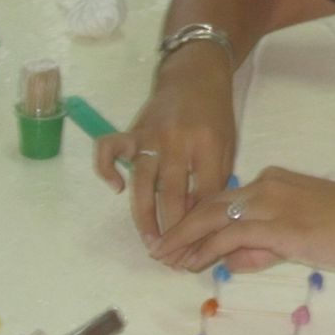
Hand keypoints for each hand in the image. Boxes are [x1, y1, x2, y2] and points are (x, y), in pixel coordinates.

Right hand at [94, 52, 235, 244]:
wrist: (196, 76)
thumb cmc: (215, 115)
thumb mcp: (227, 145)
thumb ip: (216, 179)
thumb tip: (203, 220)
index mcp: (209, 146)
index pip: (204, 196)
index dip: (201, 227)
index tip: (199, 250)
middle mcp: (178, 142)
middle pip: (173, 196)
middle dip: (173, 232)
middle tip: (172, 259)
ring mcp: (152, 136)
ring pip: (143, 184)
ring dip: (144, 218)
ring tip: (150, 244)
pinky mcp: (132, 129)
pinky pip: (110, 150)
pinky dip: (107, 169)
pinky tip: (117, 189)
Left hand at [150, 167, 334, 275]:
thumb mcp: (307, 236)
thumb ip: (269, 244)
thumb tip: (237, 258)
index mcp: (276, 180)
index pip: (226, 200)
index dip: (197, 220)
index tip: (179, 240)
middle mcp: (268, 184)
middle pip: (209, 203)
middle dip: (180, 227)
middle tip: (159, 250)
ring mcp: (273, 203)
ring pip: (211, 217)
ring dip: (184, 240)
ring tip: (166, 260)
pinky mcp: (280, 226)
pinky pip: (230, 236)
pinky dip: (204, 250)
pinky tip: (191, 264)